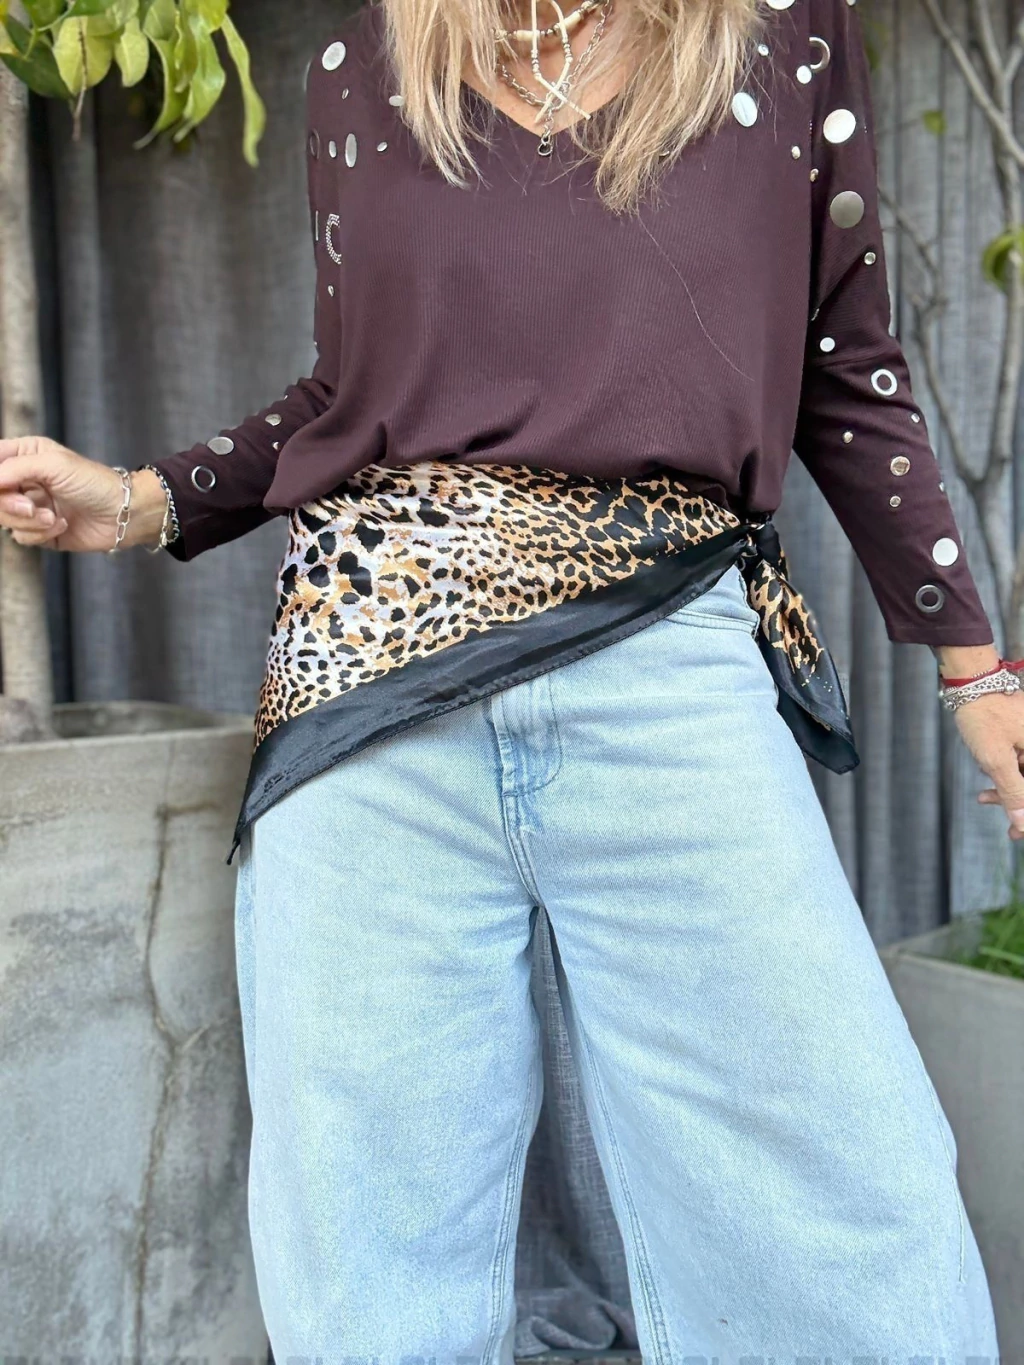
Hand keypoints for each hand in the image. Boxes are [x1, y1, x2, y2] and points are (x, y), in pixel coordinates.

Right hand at [0, 435, 164, 551]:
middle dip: (7, 505)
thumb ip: (15, 468)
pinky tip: (62, 525)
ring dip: (28, 521)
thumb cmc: (95, 482)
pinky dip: (40, 534)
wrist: (124, 514)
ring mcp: (30, 506)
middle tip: (29, 507)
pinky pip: (21, 537)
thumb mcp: (53, 465)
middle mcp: (23, 479)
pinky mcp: (39, 531)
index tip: (3, 487)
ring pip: (3, 518)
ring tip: (52, 517)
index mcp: (24, 455)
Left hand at [953, 691, 1023, 840]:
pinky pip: (1022, 760)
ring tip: (983, 798)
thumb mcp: (997, 760)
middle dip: (1017, 803)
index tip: (1015, 833)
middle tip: (1004, 826)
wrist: (972, 680)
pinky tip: (986, 777)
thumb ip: (1013, 792)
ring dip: (1008, 789)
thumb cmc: (984, 716)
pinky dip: (1006, 772)